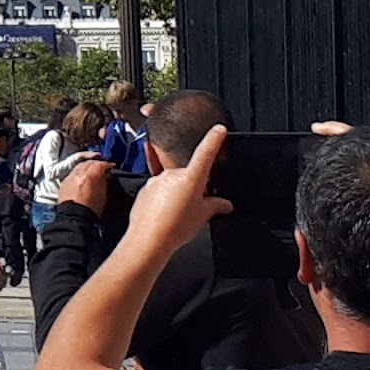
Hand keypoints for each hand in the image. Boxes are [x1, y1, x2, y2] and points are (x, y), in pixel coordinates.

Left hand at [58, 157, 117, 214]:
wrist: (74, 217)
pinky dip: (79, 172)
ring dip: (87, 166)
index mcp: (90, 177)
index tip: (110, 167)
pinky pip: (73, 173)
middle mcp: (79, 174)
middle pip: (89, 163)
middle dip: (97, 163)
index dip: (106, 165)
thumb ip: (104, 182)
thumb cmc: (90, 210)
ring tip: (93, 170)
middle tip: (102, 167)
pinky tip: (83, 176)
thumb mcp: (103, 196)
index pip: (99, 164)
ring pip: (80, 166)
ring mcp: (70, 178)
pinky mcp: (64, 183)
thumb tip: (105, 176)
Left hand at [127, 123, 226, 247]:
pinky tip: (165, 215)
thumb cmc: (175, 228)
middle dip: (192, 188)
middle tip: (193, 208)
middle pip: (188, 175)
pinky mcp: (145, 188)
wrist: (148, 239)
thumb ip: (215, 206)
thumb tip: (224, 204)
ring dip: (177, 194)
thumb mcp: (202, 216)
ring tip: (177, 216)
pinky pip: (159, 190)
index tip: (218, 129)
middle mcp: (172, 174)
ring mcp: (157, 180)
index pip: (205, 153)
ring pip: (172, 183)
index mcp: (191, 177)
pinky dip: (163, 199)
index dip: (213, 140)